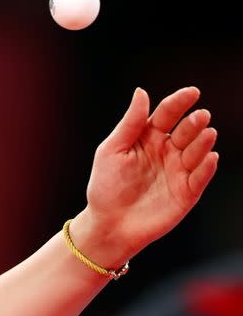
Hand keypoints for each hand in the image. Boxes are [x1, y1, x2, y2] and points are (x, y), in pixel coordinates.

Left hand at [73, 87, 218, 262]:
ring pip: (196, 151)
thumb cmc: (106, 186)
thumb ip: (130, 124)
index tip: (192, 93)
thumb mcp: (112, 151)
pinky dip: (206, 167)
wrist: (108, 224)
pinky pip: (200, 177)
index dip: (179, 102)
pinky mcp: (187, 192)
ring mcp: (178, 171)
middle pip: (185, 131)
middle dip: (194, 123)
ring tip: (206, 133)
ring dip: (203, 142)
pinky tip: (209, 157)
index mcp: (148, 137)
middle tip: (200, 116)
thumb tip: (142, 92)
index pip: (167, 114)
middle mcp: (167, 151)